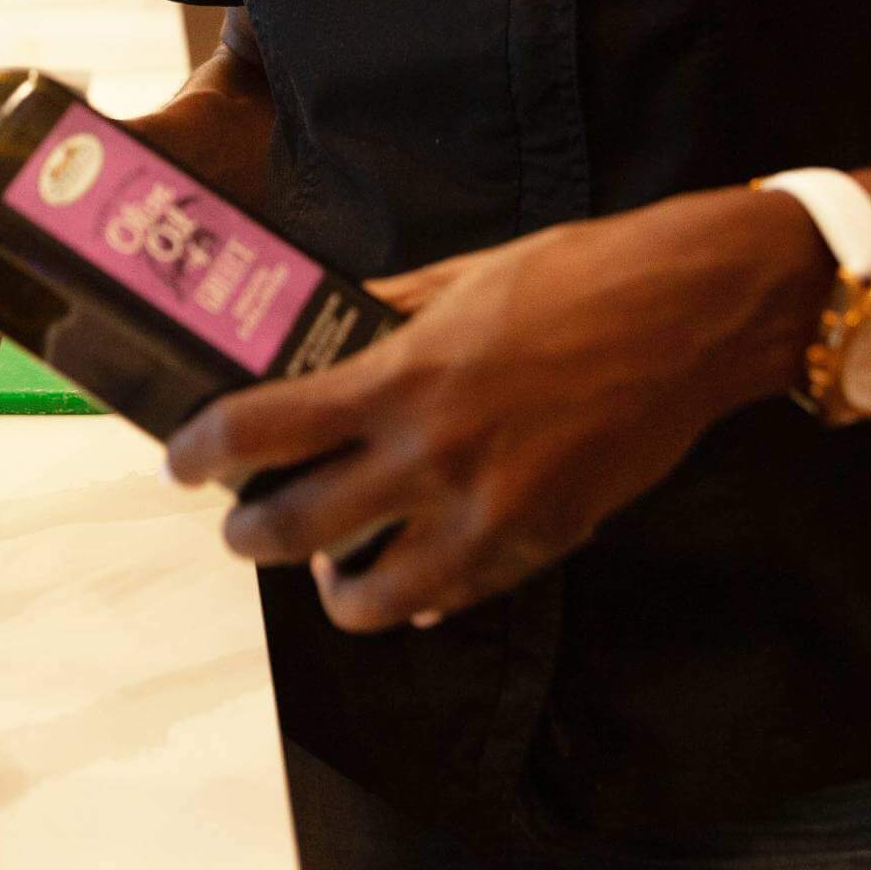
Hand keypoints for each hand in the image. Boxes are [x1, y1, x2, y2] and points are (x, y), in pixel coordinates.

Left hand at [164, 187, 826, 632]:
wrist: (689, 314)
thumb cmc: (580, 276)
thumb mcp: (468, 274)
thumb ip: (391, 311)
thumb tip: (329, 328)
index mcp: (406, 375)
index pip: (268, 429)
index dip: (206, 452)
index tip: (181, 461)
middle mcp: (434, 455)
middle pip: (297, 529)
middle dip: (249, 534)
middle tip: (241, 523)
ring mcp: (488, 513)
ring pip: (370, 595)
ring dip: (333, 581)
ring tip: (332, 556)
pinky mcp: (540, 546)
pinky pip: (451, 596)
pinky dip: (419, 591)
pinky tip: (415, 564)